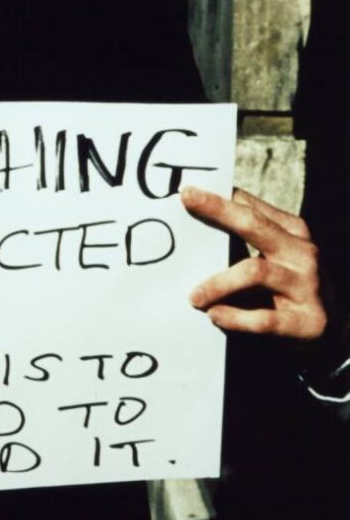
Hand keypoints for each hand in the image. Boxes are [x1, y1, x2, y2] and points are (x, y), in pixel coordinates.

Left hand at [182, 186, 326, 340]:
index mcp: (293, 232)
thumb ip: (248, 235)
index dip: (219, 200)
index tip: (186, 191)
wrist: (332, 328)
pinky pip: (264, 319)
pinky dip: (235, 318)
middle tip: (187, 202)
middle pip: (254, 225)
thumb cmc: (289, 284)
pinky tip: (215, 316)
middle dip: (218, 211)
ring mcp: (307, 286)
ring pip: (254, 272)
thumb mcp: (277, 254)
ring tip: (194, 297)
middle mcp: (302, 253)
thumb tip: (202, 208)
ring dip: (218, 283)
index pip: (251, 209)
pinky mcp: (307, 321)